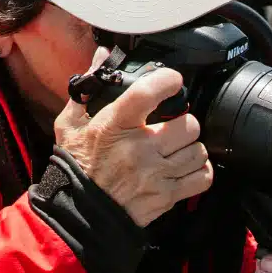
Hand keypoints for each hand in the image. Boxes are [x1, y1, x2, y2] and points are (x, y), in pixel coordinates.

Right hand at [55, 62, 212, 227]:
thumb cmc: (76, 167)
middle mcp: (138, 149)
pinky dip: (199, 171)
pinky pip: (202, 177)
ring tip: (177, 148)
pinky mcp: (166, 196)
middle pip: (187, 123)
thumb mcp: (69, 125)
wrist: (78, 215)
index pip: (148, 93)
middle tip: (172, 125)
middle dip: (183, 122)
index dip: (167, 80)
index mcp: (114, 126)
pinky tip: (185, 166)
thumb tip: (102, 57)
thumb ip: (85, 89)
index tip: (172, 81)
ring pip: (198, 150)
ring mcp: (155, 174)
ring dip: (190, 147)